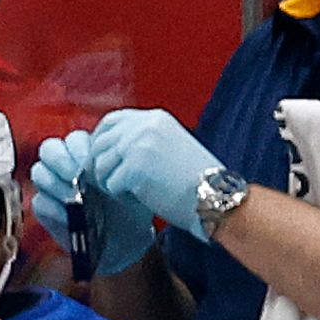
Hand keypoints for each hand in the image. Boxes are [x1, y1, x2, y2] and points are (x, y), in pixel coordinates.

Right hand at [29, 132, 155, 273]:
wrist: (126, 240)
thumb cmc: (130, 210)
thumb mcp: (132, 190)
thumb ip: (121, 174)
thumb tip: (112, 169)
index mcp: (87, 155)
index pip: (74, 140)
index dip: (79, 148)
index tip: (91, 161)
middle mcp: (64, 166)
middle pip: (50, 149)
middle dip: (61, 160)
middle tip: (75, 175)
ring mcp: (52, 186)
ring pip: (40, 172)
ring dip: (56, 184)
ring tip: (75, 199)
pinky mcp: (45, 207)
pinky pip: (40, 202)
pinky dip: (54, 209)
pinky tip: (71, 218)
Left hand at [56, 108, 227, 242]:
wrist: (219, 200)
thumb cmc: (201, 182)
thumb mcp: (174, 146)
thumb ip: (145, 140)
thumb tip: (114, 149)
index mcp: (154, 119)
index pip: (112, 121)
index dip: (101, 140)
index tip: (103, 157)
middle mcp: (143, 126)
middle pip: (100, 142)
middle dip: (100, 165)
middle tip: (110, 182)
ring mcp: (136, 146)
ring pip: (101, 164)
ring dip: (110, 182)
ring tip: (128, 193)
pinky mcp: (133, 169)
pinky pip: (110, 184)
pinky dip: (120, 196)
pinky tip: (138, 200)